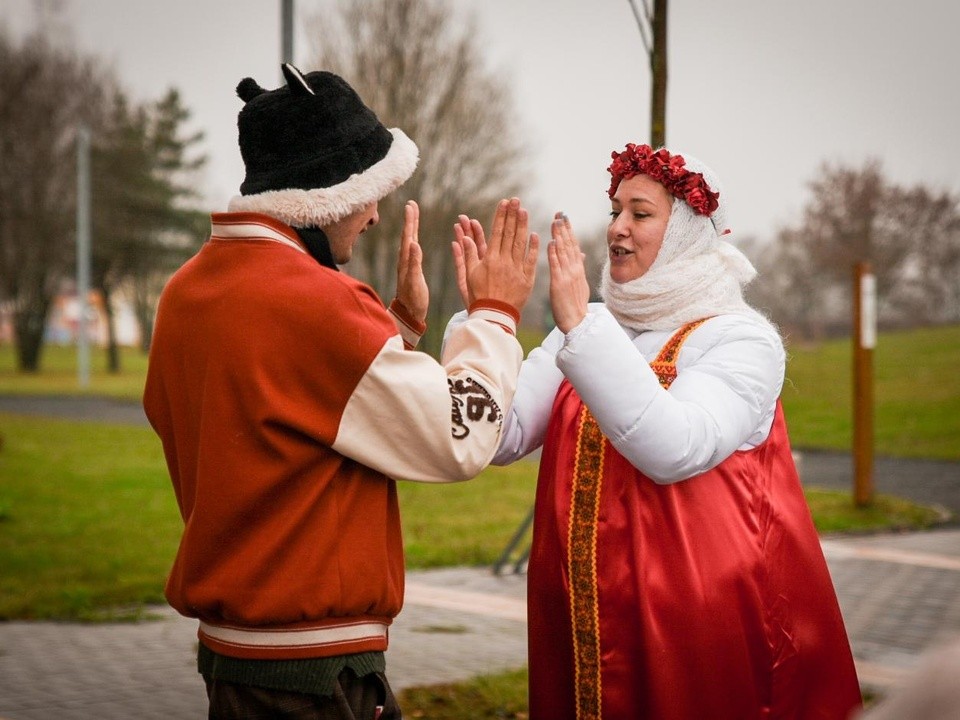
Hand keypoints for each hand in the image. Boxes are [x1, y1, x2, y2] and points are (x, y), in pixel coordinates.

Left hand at [395, 200, 428, 322]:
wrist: (409, 314)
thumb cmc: (413, 300)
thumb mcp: (415, 282)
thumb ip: (415, 263)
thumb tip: (414, 244)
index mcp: (406, 261)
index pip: (409, 236)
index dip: (411, 221)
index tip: (411, 205)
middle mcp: (405, 260)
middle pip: (409, 235)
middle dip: (411, 219)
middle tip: (412, 204)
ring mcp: (407, 265)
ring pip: (410, 241)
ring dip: (412, 227)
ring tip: (413, 215)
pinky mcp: (411, 269)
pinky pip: (412, 249)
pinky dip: (414, 239)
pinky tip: (415, 239)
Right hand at [452, 198, 538, 312]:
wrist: (493, 316)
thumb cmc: (478, 296)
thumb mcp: (468, 276)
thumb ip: (467, 255)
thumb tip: (462, 238)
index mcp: (490, 259)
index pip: (496, 232)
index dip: (500, 216)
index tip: (504, 202)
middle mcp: (504, 262)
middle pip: (509, 234)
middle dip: (512, 215)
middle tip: (516, 200)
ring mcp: (517, 270)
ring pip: (520, 244)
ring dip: (522, 226)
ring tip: (523, 210)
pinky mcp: (527, 280)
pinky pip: (531, 261)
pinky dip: (533, 247)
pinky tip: (534, 234)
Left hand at [548, 211, 589, 331]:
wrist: (577, 322)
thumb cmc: (575, 305)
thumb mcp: (580, 284)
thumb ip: (579, 267)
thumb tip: (580, 253)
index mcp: (577, 269)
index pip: (573, 245)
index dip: (569, 230)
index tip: (564, 217)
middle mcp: (574, 269)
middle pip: (569, 244)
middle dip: (564, 228)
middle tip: (560, 213)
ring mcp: (567, 275)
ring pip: (563, 251)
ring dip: (559, 235)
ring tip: (555, 221)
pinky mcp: (559, 284)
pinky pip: (556, 266)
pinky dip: (553, 253)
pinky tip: (551, 242)